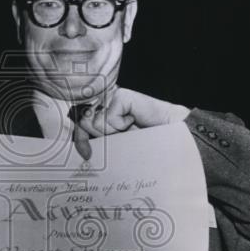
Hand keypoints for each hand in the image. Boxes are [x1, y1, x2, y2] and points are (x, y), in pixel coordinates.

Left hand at [73, 88, 189, 159]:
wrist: (170, 138)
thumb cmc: (144, 143)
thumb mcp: (115, 145)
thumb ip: (97, 140)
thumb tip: (79, 140)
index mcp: (101, 115)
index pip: (79, 123)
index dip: (79, 139)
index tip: (87, 154)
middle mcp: (105, 104)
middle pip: (82, 122)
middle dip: (95, 137)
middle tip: (118, 138)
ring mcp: (112, 98)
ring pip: (94, 122)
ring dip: (112, 133)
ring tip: (129, 130)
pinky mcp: (122, 96)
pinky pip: (107, 118)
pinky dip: (120, 126)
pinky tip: (133, 122)